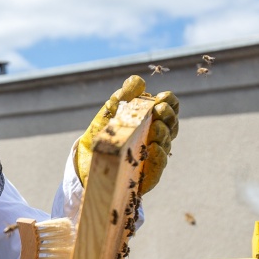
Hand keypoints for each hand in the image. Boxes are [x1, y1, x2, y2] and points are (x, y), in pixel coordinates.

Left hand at [74, 75, 179, 193]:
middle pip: (171, 126)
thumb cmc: (103, 136)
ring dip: (163, 134)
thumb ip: (123, 96)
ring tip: (155, 128)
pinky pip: (158, 167)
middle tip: (159, 110)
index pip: (169, 109)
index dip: (169, 102)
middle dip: (167, 117)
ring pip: (166, 145)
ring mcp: (153, 157)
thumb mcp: (110, 113)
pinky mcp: (148, 176)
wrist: (86, 163)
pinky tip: (155, 148)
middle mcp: (156, 138)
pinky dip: (159, 156)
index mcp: (150, 120)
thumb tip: (138, 82)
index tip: (162, 98)